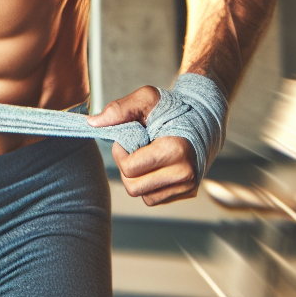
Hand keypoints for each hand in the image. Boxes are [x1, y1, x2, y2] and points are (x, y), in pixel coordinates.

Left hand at [87, 86, 197, 206]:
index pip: (130, 168)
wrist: (203, 118)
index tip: (127, 139)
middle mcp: (185, 173)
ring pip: (143, 195)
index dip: (120, 153)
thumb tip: (92, 123)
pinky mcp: (188, 192)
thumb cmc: (172, 107)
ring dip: (137, 177)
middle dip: (126, 167)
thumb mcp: (146, 98)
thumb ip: (118, 109)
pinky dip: (148, 183)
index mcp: (176, 150)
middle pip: (133, 187)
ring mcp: (188, 186)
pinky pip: (155, 197)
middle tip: (134, 149)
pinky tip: (155, 165)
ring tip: (146, 156)